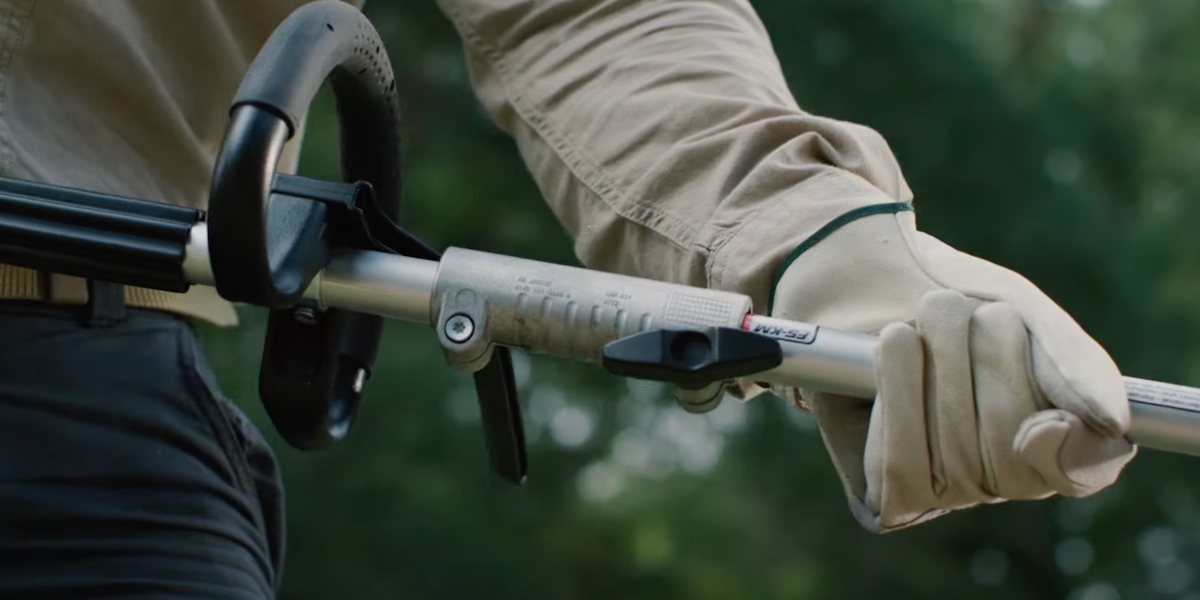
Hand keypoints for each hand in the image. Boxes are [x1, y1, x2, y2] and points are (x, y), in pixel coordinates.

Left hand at [762, 203, 1135, 532]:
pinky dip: (898, 391)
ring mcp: (945, 495)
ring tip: (916, 322)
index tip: (1050, 418)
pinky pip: (903, 467)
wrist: (859, 273)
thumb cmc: (953, 296)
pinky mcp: (887, 497)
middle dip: (986, 360)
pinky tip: (891, 346)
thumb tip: (1110, 424)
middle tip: (955, 311)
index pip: (1080, 472)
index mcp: (1053, 439)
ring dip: (937, 363)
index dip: (1068, 451)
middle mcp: (1002, 479)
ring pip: (958, 459)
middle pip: (1013, 457)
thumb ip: (1075, 366)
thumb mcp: (1025, 312)